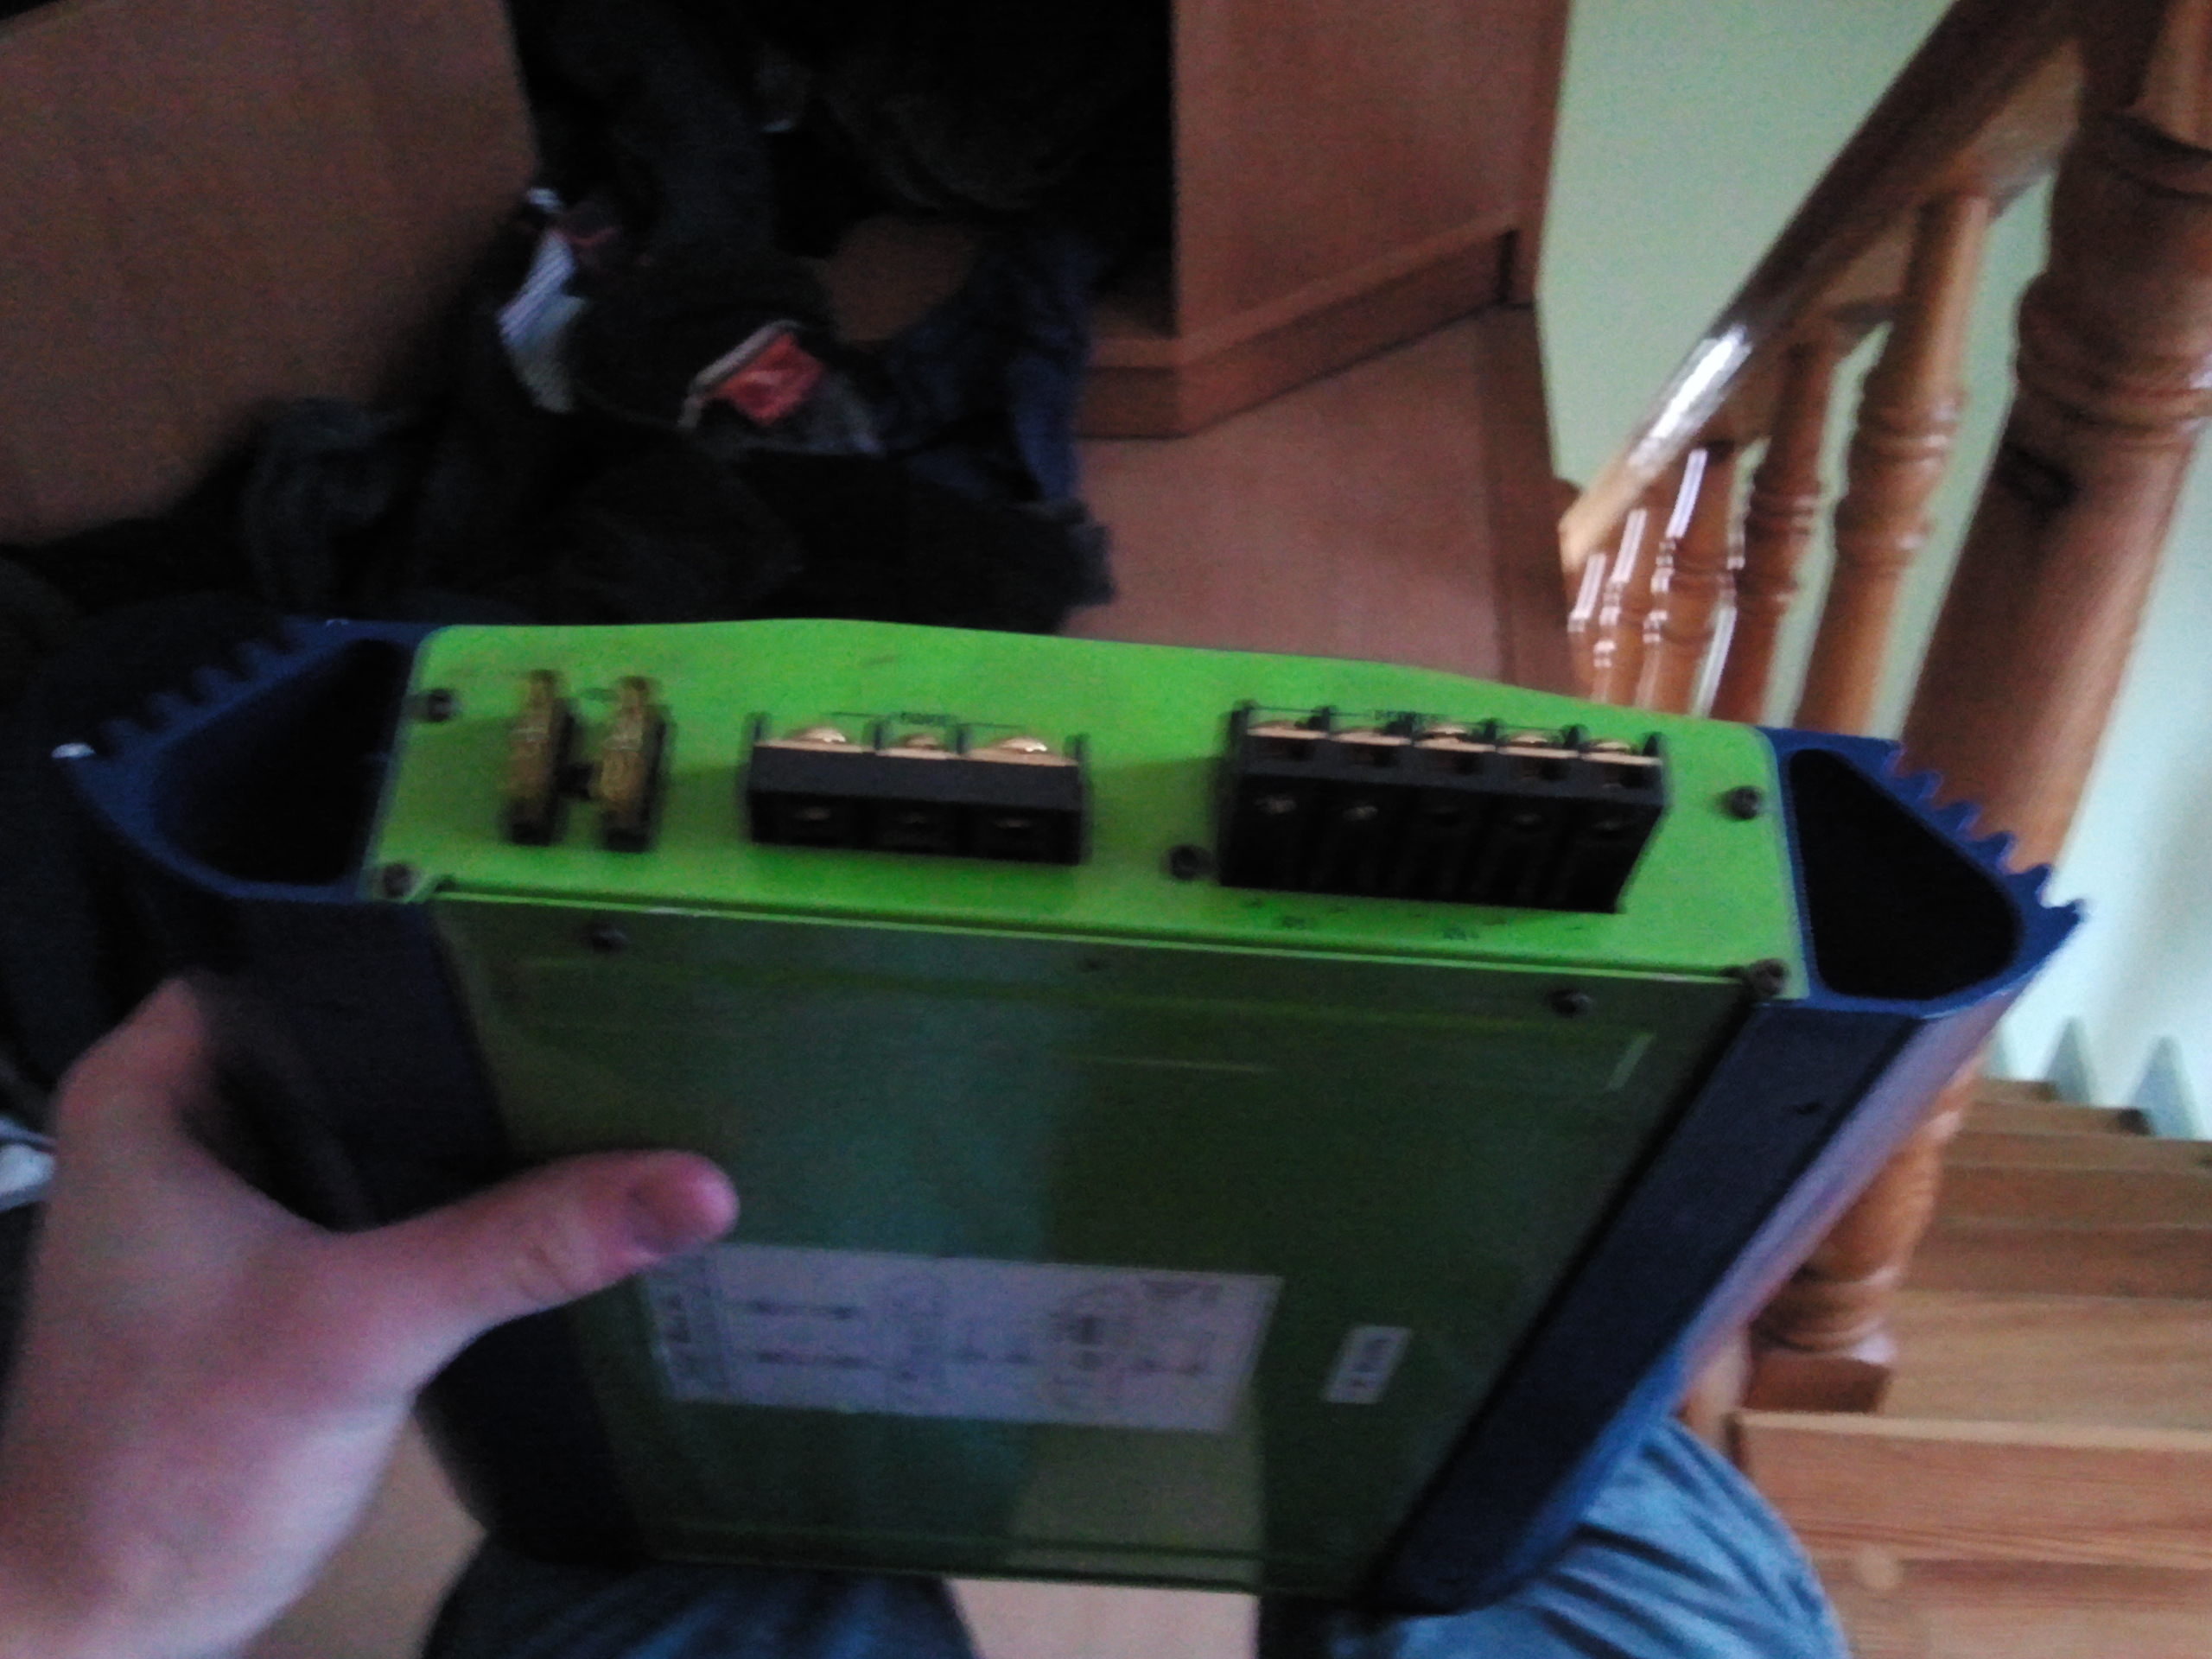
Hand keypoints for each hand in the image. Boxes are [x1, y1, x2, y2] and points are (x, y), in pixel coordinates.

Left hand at [0, 981, 736, 1658]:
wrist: (106, 1623)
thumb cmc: (173, 1463)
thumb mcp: (361, 1329)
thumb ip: (523, 1246)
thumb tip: (693, 1185)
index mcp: (153, 1089)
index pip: (309, 957)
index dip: (434, 944)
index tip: (561, 941)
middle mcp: (182, 1122)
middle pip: (357, 1035)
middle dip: (476, 1035)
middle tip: (619, 1010)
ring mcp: (227, 1198)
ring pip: (374, 1116)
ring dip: (470, 1120)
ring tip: (607, 1084)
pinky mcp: (271, 1266)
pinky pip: (381, 1189)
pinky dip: (453, 1190)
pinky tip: (550, 1192)